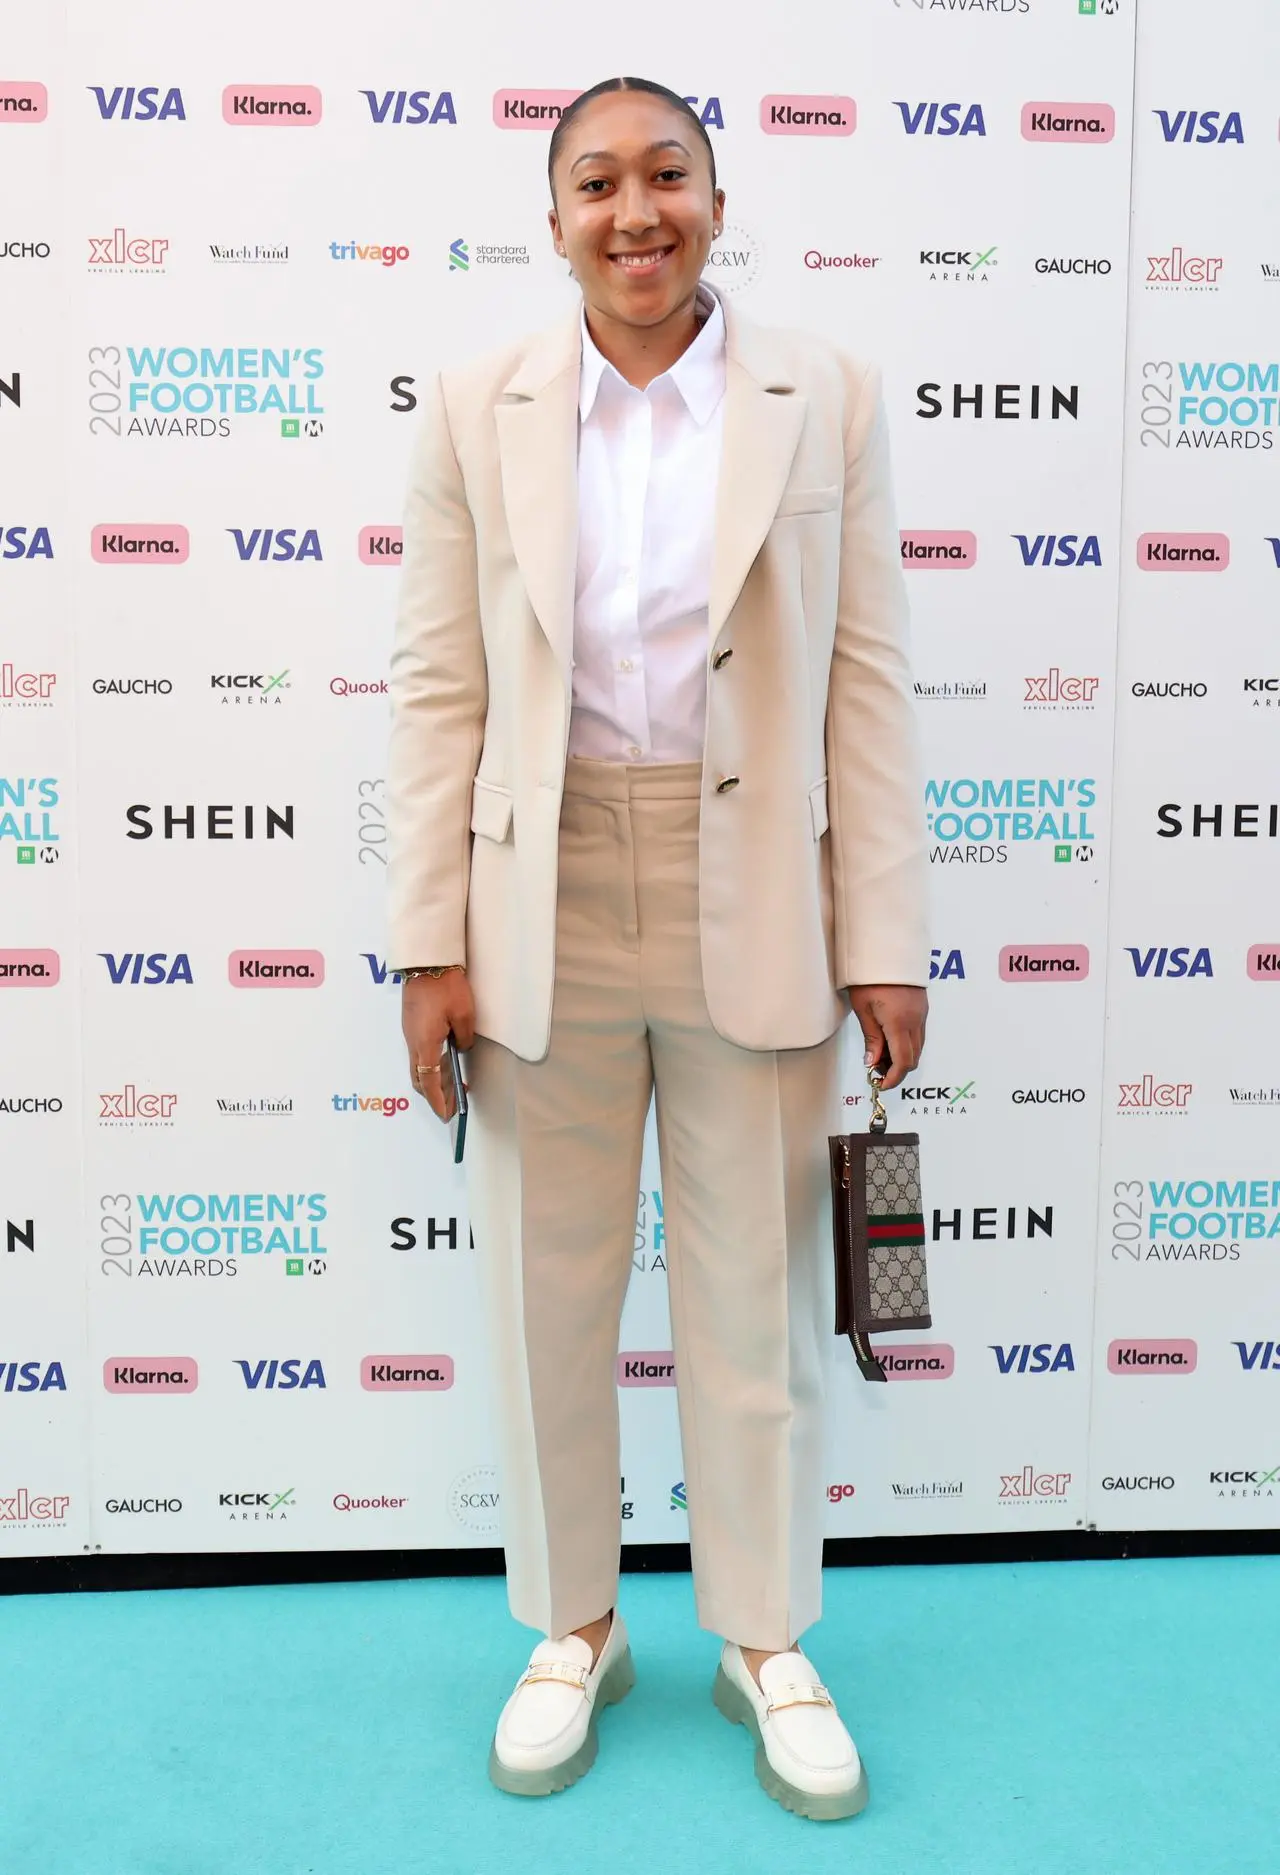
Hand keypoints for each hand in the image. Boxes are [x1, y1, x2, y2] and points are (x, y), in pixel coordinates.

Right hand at [402, 971, 475, 1120]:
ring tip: (453, 1086)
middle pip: (420, 1078)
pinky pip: (418, 1053)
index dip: (438, 1100)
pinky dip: (430, 1065)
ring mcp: (410, 1033)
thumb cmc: (445, 986)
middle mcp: (413, 1042)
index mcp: (425, 1043)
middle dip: (435, 1095)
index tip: (447, 1114)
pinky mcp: (411, 1024)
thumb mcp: (464, 1014)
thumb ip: (464, 1038)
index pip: (430, 1082)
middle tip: (452, 1104)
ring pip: (418, 1066)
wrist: (424, 961)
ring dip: (433, 1079)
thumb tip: (461, 1048)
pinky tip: (445, 1063)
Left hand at [847, 984, 927, 1091]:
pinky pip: (918, 1034)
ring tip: (880, 1055)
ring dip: (902, 1057)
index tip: (881, 1084)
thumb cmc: (871, 974)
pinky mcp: (921, 1008)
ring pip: (917, 1047)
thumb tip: (872, 1061)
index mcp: (899, 1023)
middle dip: (896, 1070)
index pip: (902, 1062)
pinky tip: (890, 1041)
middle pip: (912, 1058)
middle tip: (877, 1071)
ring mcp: (921, 1014)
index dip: (893, 1078)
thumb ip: (871, 1038)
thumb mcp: (863, 1008)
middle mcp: (915, 1020)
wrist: (886, 948)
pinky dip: (906, 1044)